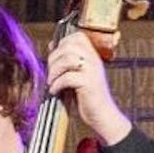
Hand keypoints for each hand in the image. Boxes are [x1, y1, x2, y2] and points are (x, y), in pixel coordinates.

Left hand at [45, 32, 132, 146]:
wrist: (102, 115)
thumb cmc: (87, 96)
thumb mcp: (77, 74)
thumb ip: (66, 60)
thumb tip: (52, 45)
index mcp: (92, 55)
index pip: (77, 37)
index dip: (62, 44)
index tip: (55, 58)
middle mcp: (94, 60)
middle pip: (68, 47)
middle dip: (53, 59)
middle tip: (51, 73)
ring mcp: (92, 71)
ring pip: (67, 59)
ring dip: (54, 71)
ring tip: (52, 82)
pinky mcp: (89, 83)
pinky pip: (67, 77)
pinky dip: (57, 84)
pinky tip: (55, 91)